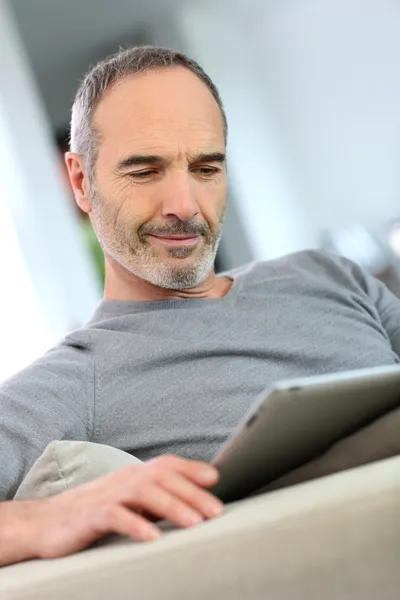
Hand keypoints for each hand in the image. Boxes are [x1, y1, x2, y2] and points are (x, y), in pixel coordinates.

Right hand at [25, 455, 222, 559]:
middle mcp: (123, 480)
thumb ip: (155, 499)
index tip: (216, 479)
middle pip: (161, 477)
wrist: (44, 522)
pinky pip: (115, 516)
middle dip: (192, 492)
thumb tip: (192, 504)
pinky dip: (135, 524)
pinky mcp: (88, 517)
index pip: (166, 464)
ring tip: (194, 523)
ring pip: (143, 492)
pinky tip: (153, 537)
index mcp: (133, 475)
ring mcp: (106, 496)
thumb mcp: (128, 502)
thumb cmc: (93, 512)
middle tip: (216, 512)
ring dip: (171, 505)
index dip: (191, 468)